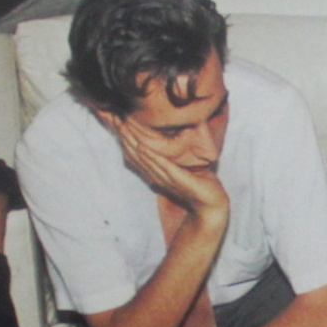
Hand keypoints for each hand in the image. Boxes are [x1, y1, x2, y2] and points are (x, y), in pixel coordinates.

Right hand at [108, 112, 230, 219]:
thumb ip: (173, 159)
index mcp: (157, 174)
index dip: (126, 141)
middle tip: (115, 120)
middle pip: (136, 156)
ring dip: (132, 143)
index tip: (117, 124)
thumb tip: (170, 142)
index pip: (137, 156)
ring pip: (145, 159)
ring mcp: (167, 179)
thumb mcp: (183, 169)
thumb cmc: (200, 186)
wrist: (211, 206)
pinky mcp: (178, 180)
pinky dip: (151, 156)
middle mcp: (158, 176)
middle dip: (125, 138)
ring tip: (123, 128)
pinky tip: (141, 147)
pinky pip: (162, 166)